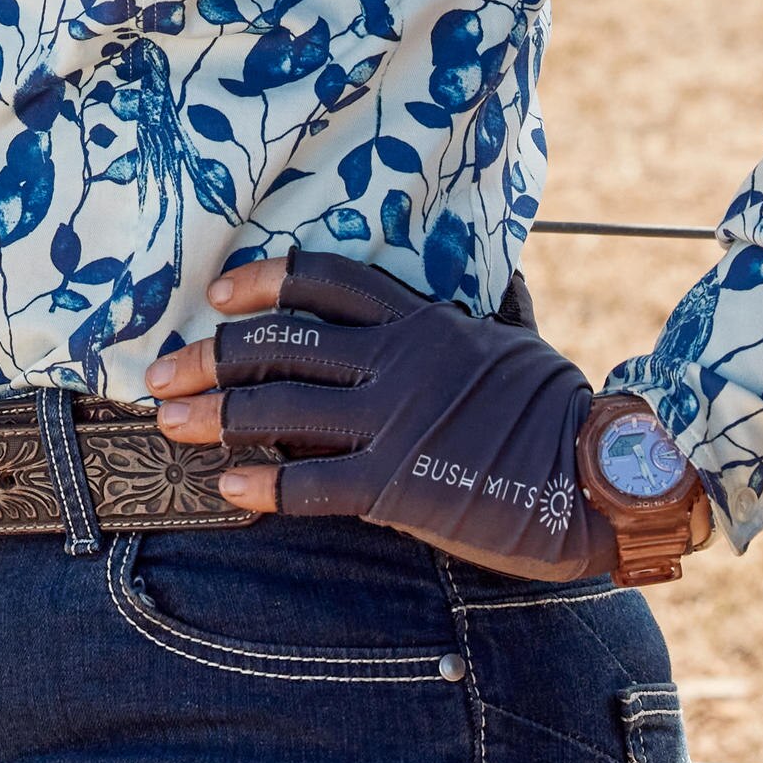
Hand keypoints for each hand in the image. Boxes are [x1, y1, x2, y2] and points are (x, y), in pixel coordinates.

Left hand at [147, 253, 685, 582]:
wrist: (601, 479)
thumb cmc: (565, 412)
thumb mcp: (525, 343)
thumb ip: (500, 308)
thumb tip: (506, 270)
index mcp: (424, 320)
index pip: (328, 280)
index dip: (265, 281)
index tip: (218, 294)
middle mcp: (399, 361)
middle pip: (280, 344)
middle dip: (209, 356)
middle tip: (161, 373)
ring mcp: (394, 420)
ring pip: (278, 409)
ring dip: (213, 415)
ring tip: (169, 424)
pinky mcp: (396, 485)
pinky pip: (310, 484)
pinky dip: (262, 487)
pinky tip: (226, 491)